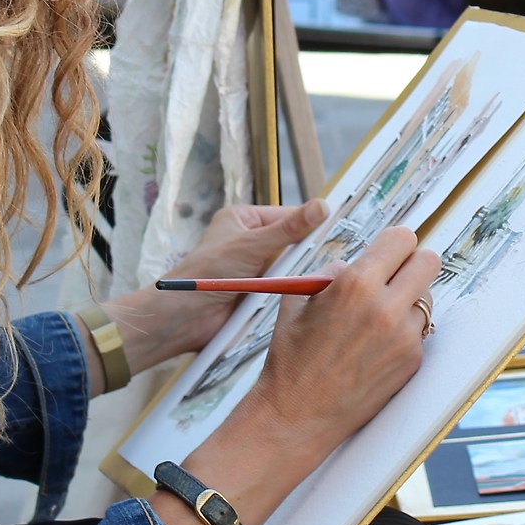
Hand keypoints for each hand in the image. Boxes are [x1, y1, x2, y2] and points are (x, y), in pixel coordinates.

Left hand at [109, 200, 327, 369]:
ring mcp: (254, 268)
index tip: (339, 228)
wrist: (185, 318)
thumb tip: (321, 206)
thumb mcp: (251, 245)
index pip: (286, 216)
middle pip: (290, 242)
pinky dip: (293, 289)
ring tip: (328, 274)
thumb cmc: (207, 272)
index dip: (310, 223)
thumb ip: (288, 228)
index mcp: (243, 220)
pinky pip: (283, 287)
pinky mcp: (257, 292)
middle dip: (307, 250)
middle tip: (338, 254)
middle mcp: (249, 241)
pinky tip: (311, 292)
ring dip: (301, 272)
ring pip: (290, 266)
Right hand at [152, 227, 435, 524]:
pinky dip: (406, 332)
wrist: (297, 415)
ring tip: (379, 318)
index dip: (394, 244)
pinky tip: (378, 345)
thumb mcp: (298, 302)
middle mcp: (386, 307)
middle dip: (412, 265)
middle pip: (429, 262)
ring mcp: (405, 337)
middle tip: (395, 276)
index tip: (389, 252)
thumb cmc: (291, 359)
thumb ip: (329, 273)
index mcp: (356, 285)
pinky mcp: (412, 362)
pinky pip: (421, 331)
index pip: (401, 239)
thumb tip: (351, 263)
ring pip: (427, 299)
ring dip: (409, 301)